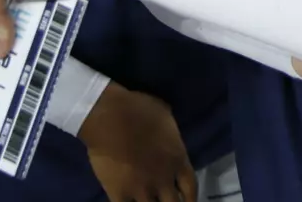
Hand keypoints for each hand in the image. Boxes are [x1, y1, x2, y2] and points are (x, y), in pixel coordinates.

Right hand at [81, 83, 196, 201]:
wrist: (111, 118)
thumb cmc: (140, 109)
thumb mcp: (166, 116)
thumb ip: (170, 134)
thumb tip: (167, 135)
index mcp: (178, 159)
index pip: (191, 188)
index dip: (191, 199)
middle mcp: (163, 179)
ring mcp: (141, 189)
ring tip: (147, 201)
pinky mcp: (119, 193)